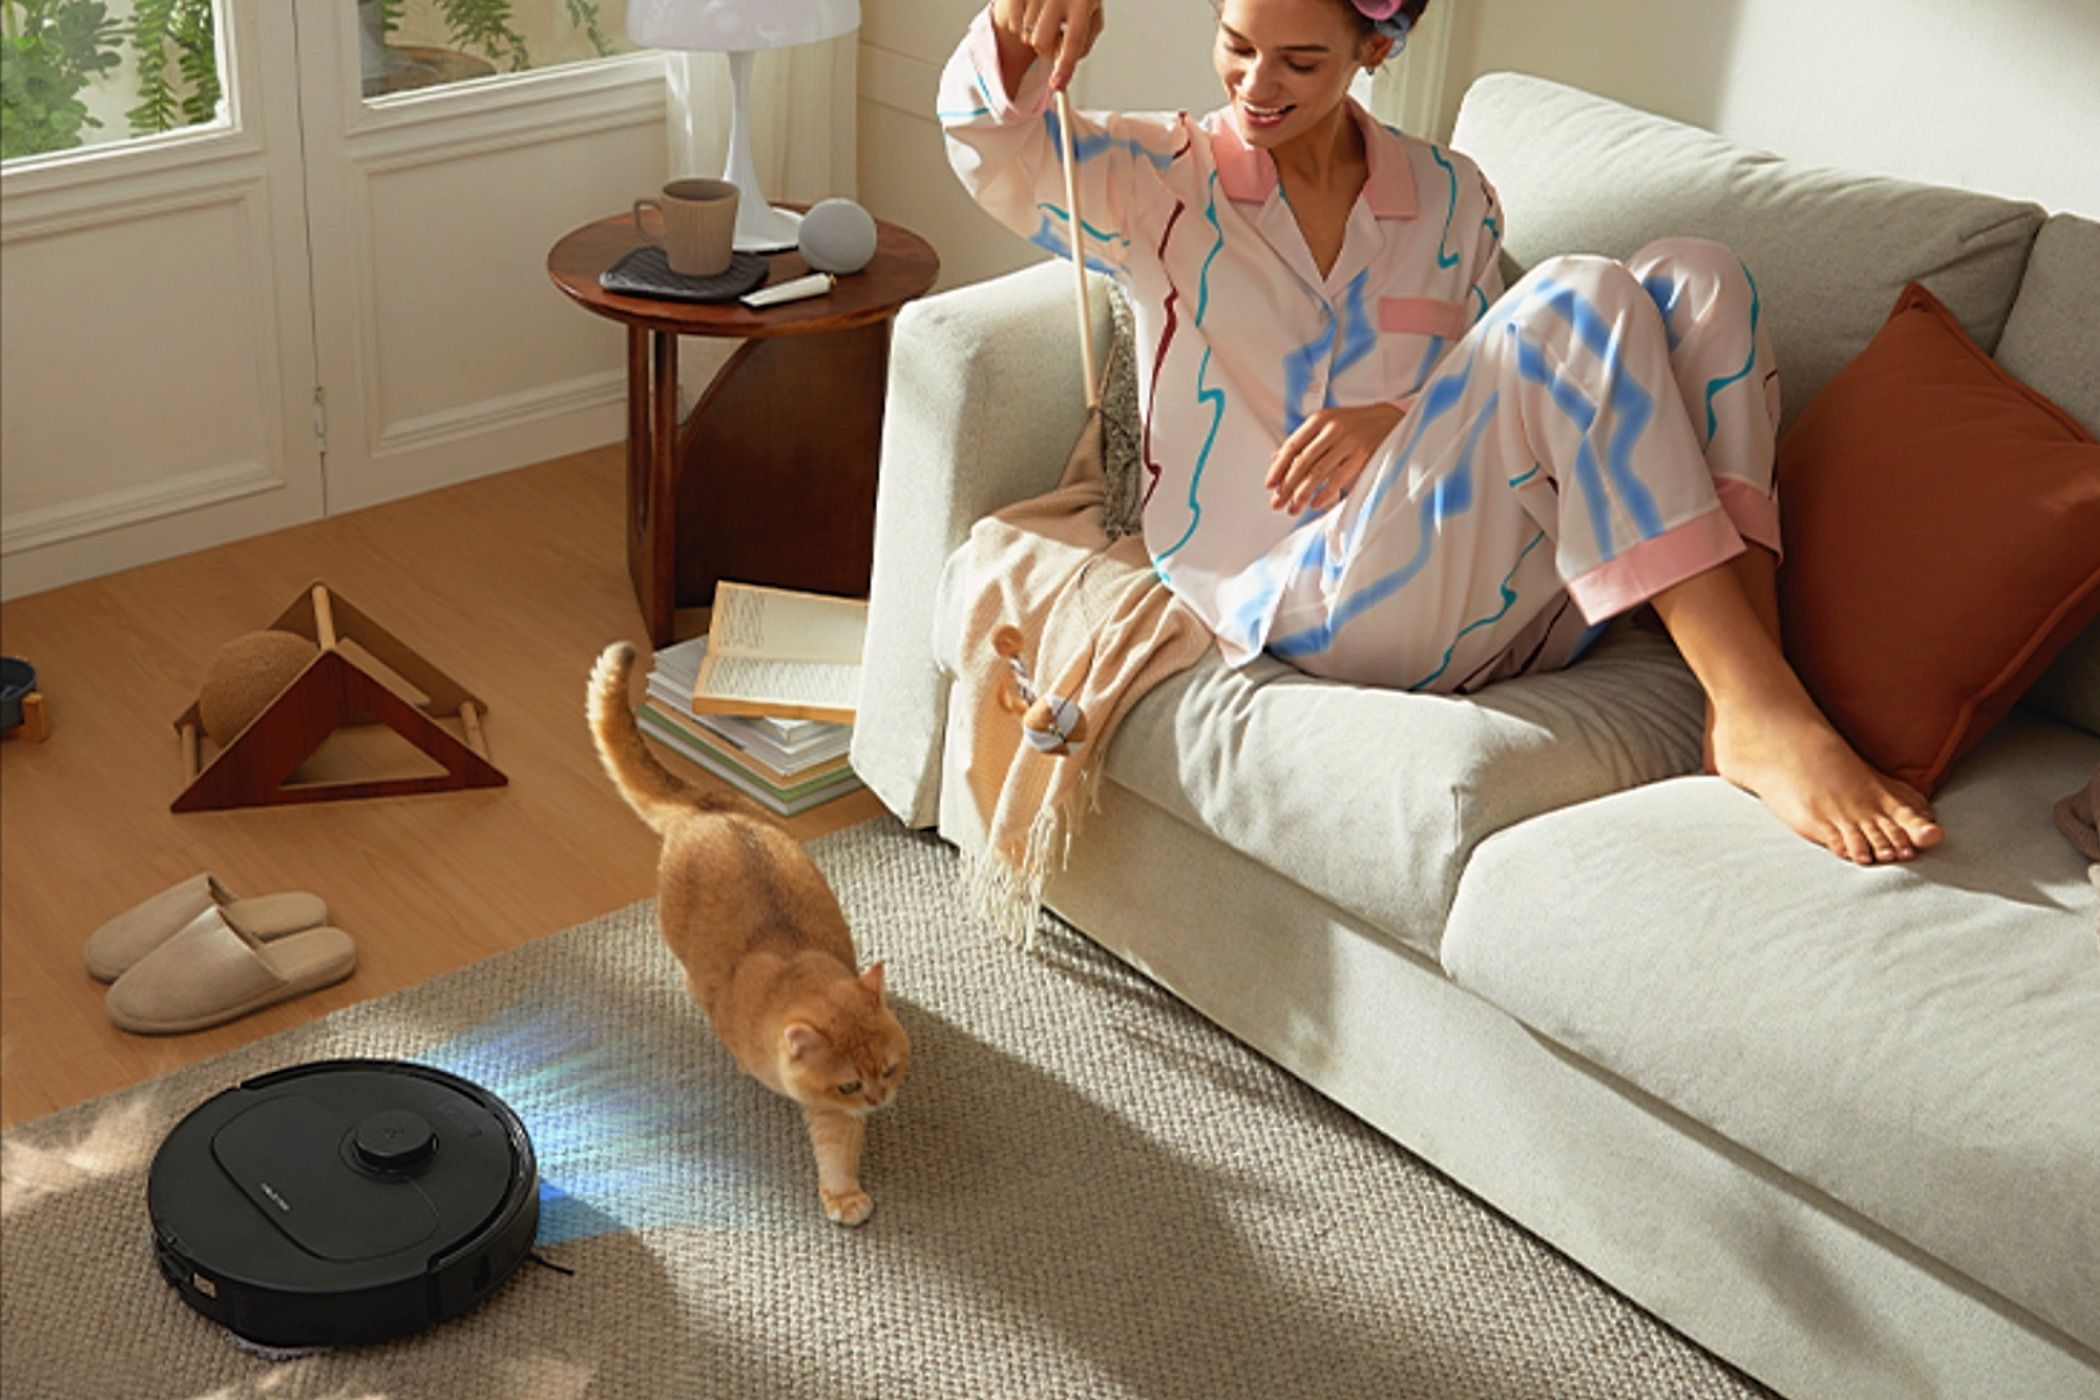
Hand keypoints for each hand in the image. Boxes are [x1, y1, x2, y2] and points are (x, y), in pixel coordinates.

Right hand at [990, 0, 1103, 90]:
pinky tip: (1030, 12)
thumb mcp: (1092, 16)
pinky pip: (1014, 24)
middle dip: (1048, 48)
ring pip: (1027, 35)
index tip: (1057, 85)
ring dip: (1035, 34)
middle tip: (1055, 36)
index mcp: (1082, 1)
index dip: (1065, 67)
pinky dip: (1021, 24)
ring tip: (1045, 17)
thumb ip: (1083, 44)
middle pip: (1042, 42)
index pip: (1073, 41)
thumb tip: (1064, 73)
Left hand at [1266, 404, 1405, 513]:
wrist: (1391, 419)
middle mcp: (1332, 428)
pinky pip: (1338, 478)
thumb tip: (1275, 458)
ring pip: (1318, 472)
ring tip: (1293, 509)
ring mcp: (1349, 441)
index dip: (1278, 468)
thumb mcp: (1327, 426)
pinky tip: (1315, 504)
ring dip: (1302, 494)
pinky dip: (1325, 493)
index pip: (1292, 446)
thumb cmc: (1355, 425)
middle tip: (1277, 504)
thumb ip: (1304, 442)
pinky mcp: (1363, 454)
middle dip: (1287, 486)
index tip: (1269, 486)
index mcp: (1319, 419)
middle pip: (1302, 462)